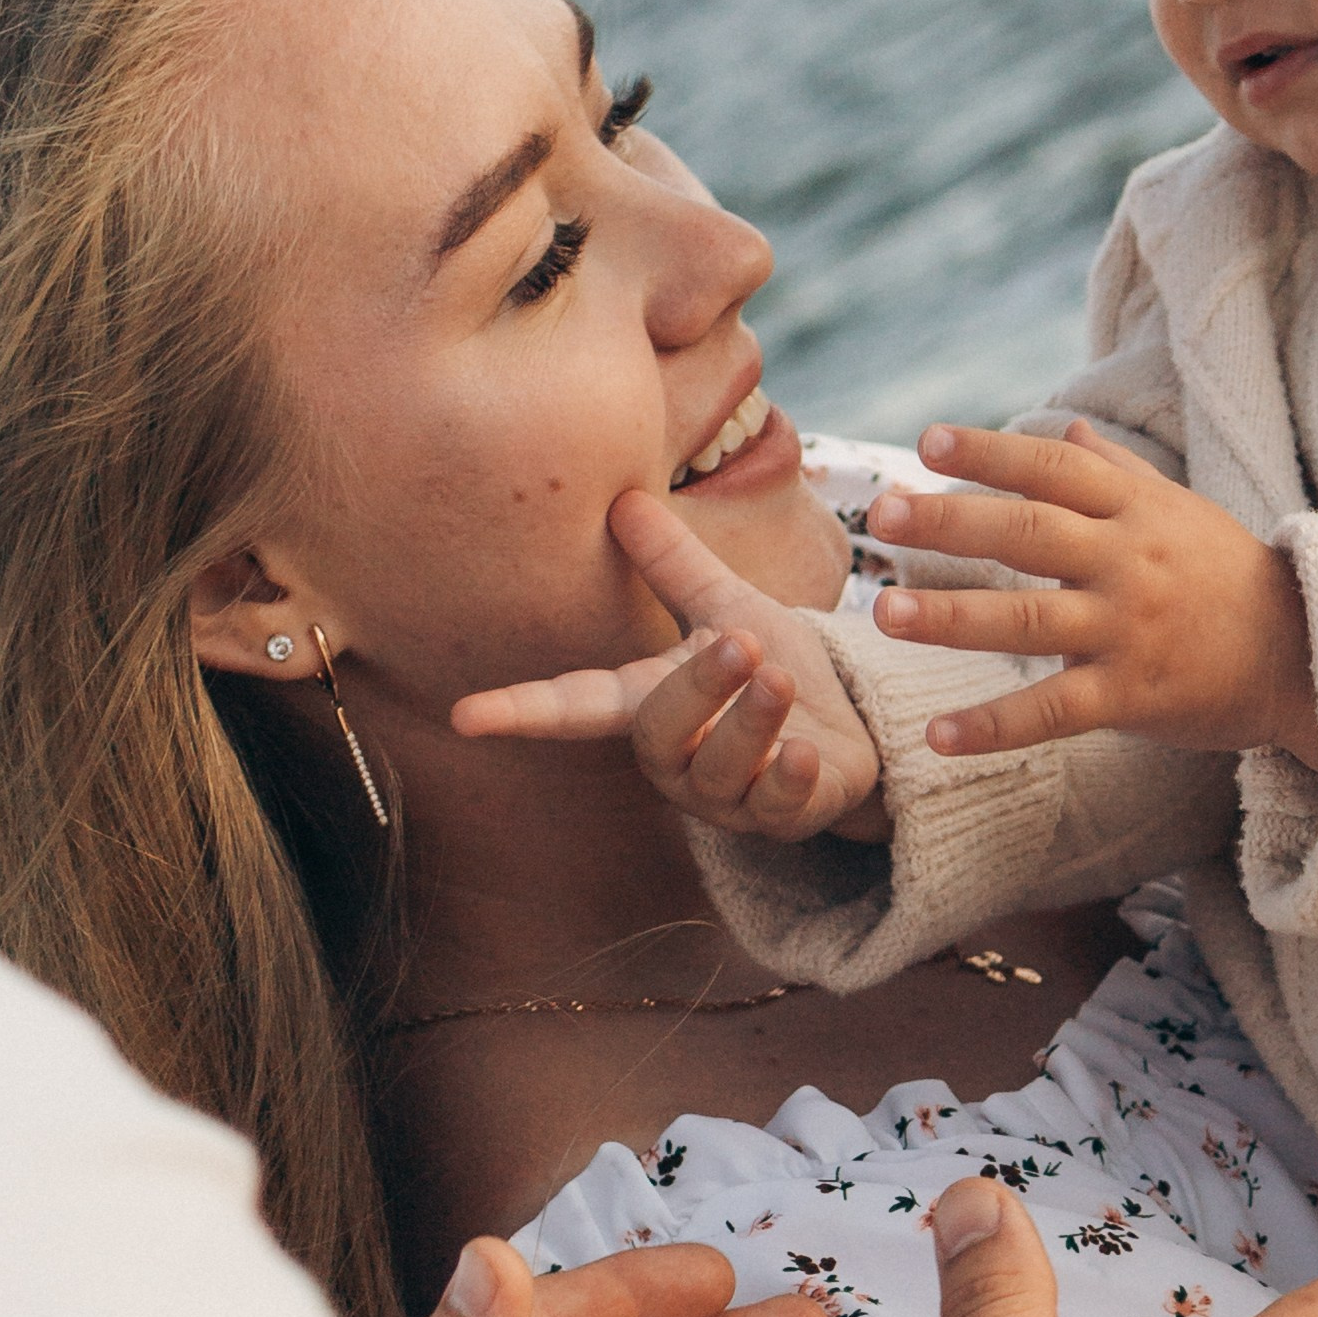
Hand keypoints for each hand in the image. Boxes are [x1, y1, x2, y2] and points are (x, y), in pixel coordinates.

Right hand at [452, 488, 887, 844]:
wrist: (852, 728)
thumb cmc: (778, 670)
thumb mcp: (729, 609)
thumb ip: (676, 566)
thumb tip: (625, 499)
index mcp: (652, 703)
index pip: (576, 706)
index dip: (521, 711)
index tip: (465, 717)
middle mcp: (679, 759)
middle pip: (659, 733)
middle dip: (698, 687)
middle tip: (742, 641)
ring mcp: (728, 796)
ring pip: (718, 770)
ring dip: (751, 722)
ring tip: (780, 678)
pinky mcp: (783, 817)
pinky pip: (774, 809)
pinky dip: (789, 779)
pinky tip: (805, 752)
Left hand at [867, 421, 1317, 767]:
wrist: (1305, 656)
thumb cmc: (1229, 577)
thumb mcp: (1179, 512)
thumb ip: (1116, 472)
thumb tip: (1064, 431)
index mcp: (1135, 509)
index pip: (1052, 470)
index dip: (991, 453)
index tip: (929, 441)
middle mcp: (1128, 561)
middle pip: (1029, 534)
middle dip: (951, 522)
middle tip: (884, 514)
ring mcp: (1129, 630)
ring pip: (1029, 620)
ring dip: (951, 617)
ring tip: (886, 614)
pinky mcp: (1132, 696)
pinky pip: (1052, 712)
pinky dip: (993, 727)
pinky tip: (937, 737)